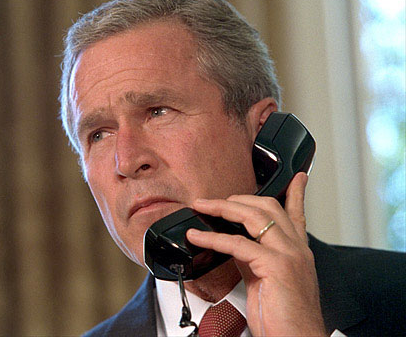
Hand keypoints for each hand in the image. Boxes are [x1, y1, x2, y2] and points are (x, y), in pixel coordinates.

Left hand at [186, 173, 326, 335]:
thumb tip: (233, 243)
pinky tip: (197, 238)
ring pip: (254, 215)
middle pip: (268, 206)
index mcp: (297, 251)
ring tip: (201, 207)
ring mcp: (288, 254)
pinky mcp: (276, 266)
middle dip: (237, 198)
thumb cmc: (284, 318)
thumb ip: (253, 258)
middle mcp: (296, 248)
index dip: (295, 192)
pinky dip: (213, 238)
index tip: (297, 176)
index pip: (296, 213)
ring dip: (221, 208)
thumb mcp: (267, 280)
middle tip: (211, 201)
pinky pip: (238, 243)